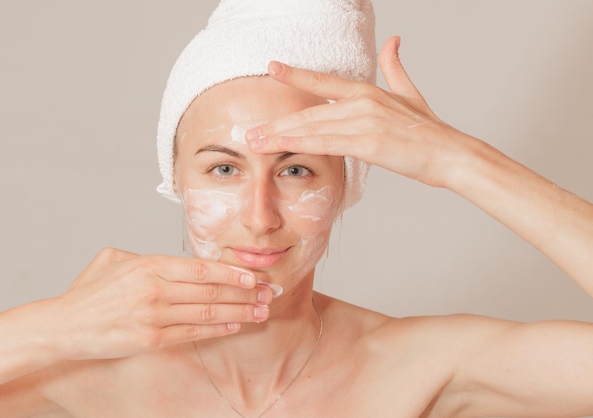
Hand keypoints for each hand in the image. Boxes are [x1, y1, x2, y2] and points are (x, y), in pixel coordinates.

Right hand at [52, 248, 272, 359]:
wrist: (64, 326)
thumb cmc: (89, 292)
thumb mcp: (114, 260)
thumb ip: (147, 257)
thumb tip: (174, 261)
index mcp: (149, 265)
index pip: (201, 267)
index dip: (231, 272)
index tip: (254, 275)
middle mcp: (155, 289)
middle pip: (211, 289)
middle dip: (245, 292)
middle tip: (269, 293)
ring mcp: (154, 316)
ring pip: (207, 311)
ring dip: (238, 311)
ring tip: (261, 311)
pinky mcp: (151, 339)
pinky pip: (192, 332)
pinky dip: (217, 328)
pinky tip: (235, 325)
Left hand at [246, 36, 474, 187]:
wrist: (451, 153)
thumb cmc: (429, 130)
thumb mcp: (409, 93)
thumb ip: (395, 67)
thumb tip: (393, 41)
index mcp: (367, 92)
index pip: (323, 82)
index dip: (296, 74)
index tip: (272, 69)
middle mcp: (362, 102)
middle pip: (310, 112)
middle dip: (277, 123)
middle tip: (250, 130)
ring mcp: (364, 121)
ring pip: (313, 128)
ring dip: (281, 136)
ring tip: (256, 142)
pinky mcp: (369, 143)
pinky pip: (327, 143)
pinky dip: (303, 145)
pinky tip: (283, 148)